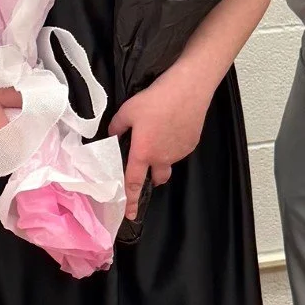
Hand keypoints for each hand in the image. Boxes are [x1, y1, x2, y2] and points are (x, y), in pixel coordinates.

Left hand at [107, 64, 214, 220]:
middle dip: (151, 177)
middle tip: (146, 163)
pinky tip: (172, 126)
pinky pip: (179, 151)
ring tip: (159, 133)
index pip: (134, 183)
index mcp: (144, 153)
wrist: (188, 89)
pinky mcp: (191, 144)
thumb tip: (112, 135)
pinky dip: (173, 145)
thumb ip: (117, 126)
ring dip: (162, 158)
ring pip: (168, 163)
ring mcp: (179, 153)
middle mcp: (162, 158)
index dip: (130, 200)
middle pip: (157, 178)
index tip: (130, 215)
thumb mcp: (128, 109)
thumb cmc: (156, 99)